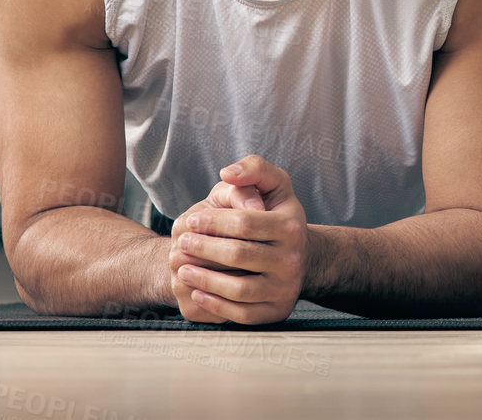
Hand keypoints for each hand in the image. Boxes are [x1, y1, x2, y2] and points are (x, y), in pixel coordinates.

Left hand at [166, 155, 309, 324]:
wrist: (300, 257)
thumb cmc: (276, 217)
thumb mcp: (274, 186)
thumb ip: (255, 169)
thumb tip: (228, 173)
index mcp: (291, 227)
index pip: (244, 223)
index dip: (212, 222)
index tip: (190, 220)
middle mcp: (293, 259)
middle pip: (238, 255)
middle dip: (203, 249)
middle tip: (181, 243)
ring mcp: (286, 288)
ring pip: (239, 288)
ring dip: (204, 279)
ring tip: (182, 269)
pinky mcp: (277, 311)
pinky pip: (241, 313)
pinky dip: (215, 304)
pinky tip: (197, 291)